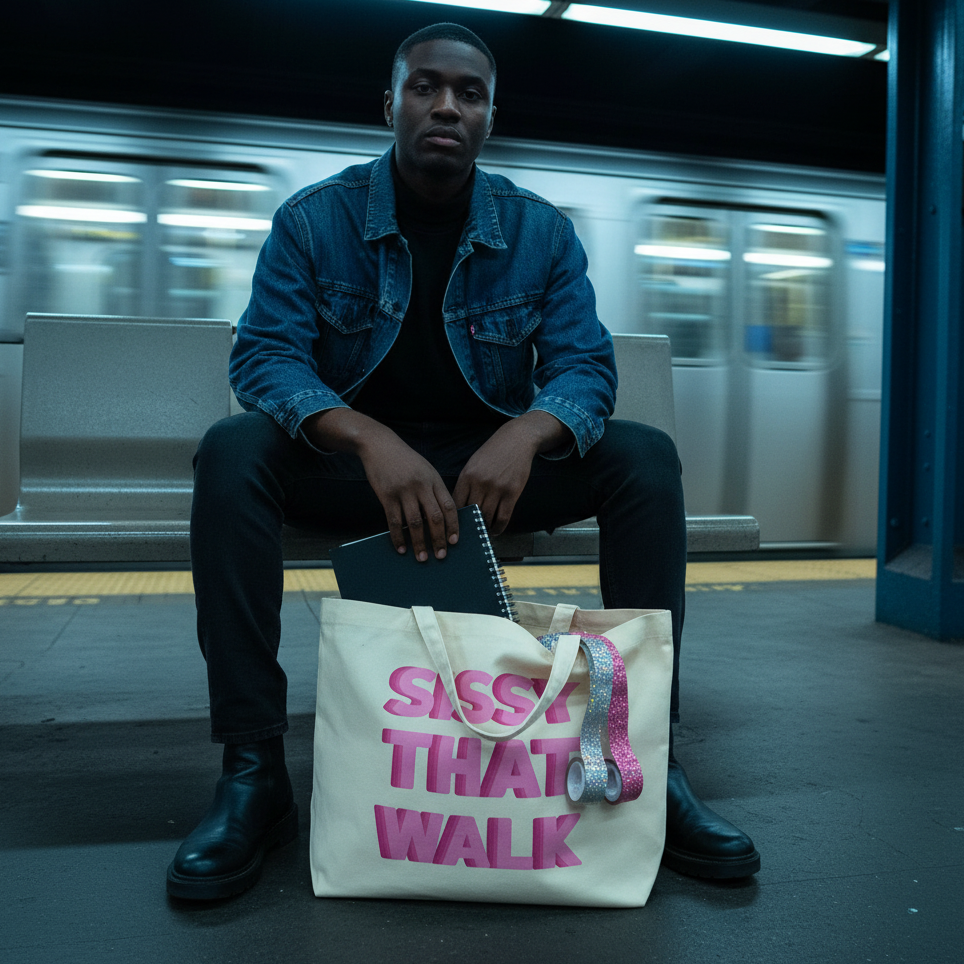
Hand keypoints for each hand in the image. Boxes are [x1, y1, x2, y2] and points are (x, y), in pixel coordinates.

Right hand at [302, 409, 458, 560]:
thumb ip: (434, 490)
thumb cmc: (405, 460)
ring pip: (414, 523)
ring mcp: (403, 491)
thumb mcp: (426, 470)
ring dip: (419, 543)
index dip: (453, 525)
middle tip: (441, 555)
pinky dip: (398, 537)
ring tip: (421, 558)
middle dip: (438, 539)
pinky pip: (394, 521)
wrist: (380, 445)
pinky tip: (401, 548)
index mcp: (434, 480)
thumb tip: (440, 517)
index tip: (455, 541)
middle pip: (434, 517)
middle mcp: (421, 486)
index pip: (449, 506)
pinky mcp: (387, 495)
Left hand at [453, 412, 569, 534]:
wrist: (516, 440)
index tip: (455, 526)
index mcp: (467, 476)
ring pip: (486, 517)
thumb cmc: (493, 453)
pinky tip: (496, 531)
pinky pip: (503, 517)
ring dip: (484, 527)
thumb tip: (460, 507)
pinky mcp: (512, 493)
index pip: (456, 503)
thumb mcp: (473, 463)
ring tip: (483, 532)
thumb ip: (466, 483)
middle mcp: (480, 483)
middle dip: (469, 525)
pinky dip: (498, 528)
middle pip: (471, 513)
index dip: (455, 518)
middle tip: (469, 534)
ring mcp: (497, 488)